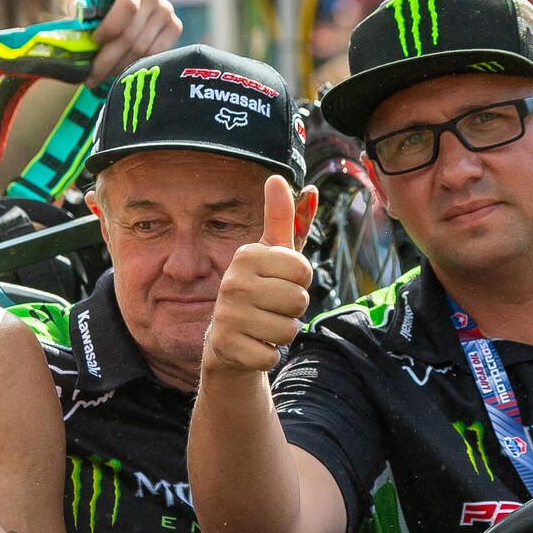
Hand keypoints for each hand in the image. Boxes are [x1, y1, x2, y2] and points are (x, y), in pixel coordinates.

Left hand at [85, 0, 180, 84]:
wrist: (119, 15)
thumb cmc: (97, 10)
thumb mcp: (83, 4)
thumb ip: (79, 8)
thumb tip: (80, 19)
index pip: (127, 5)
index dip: (110, 27)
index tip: (94, 41)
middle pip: (131, 35)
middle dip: (107, 60)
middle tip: (91, 79)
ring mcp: (166, 11)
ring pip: (142, 50)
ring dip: (119, 68)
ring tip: (101, 79)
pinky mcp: (175, 27)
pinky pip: (156, 55)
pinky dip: (136, 68)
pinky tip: (120, 74)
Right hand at [201, 174, 315, 376]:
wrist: (228, 338)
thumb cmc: (260, 290)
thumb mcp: (272, 254)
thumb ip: (282, 218)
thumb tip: (277, 178)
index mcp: (246, 255)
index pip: (304, 271)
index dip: (300, 281)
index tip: (280, 282)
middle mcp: (233, 282)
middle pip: (299, 300)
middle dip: (293, 309)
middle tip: (272, 307)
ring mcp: (227, 315)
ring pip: (289, 329)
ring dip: (283, 332)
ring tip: (264, 325)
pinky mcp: (228, 347)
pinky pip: (273, 355)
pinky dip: (269, 355)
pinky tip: (253, 344)